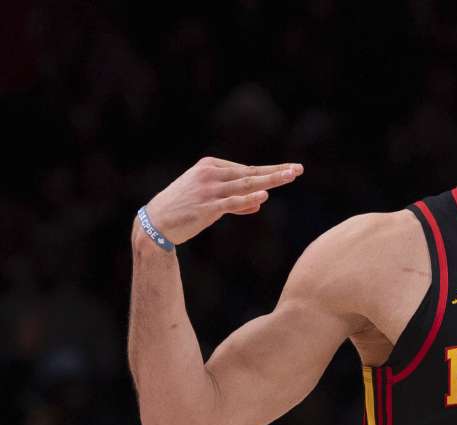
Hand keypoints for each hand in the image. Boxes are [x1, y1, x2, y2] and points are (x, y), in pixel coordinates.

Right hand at [140, 157, 302, 245]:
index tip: (289, 171)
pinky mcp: (207, 207)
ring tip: (290, 177)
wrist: (155, 223)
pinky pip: (232, 202)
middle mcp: (210, 174)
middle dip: (276, 171)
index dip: (269, 172)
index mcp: (209, 166)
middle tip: (298, 169)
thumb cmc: (183, 208)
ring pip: (246, 184)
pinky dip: (248, 199)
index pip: (246, 170)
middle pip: (250, 173)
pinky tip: (264, 195)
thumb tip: (260, 203)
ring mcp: (209, 190)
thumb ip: (235, 200)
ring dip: (270, 180)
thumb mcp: (208, 197)